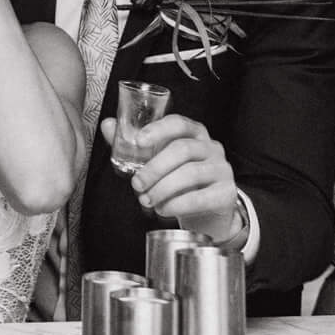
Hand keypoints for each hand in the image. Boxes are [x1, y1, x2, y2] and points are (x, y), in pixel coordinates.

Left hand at [113, 113, 243, 245]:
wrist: (207, 210)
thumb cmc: (179, 180)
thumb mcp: (158, 161)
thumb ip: (133, 145)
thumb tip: (107, 125)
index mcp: (194, 134)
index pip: (178, 123)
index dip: (158, 129)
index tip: (139, 140)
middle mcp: (211, 147)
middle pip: (182, 150)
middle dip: (154, 168)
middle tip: (136, 184)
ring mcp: (222, 169)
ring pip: (190, 173)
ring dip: (162, 188)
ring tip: (146, 200)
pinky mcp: (227, 193)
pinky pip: (200, 197)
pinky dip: (176, 205)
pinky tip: (163, 209)